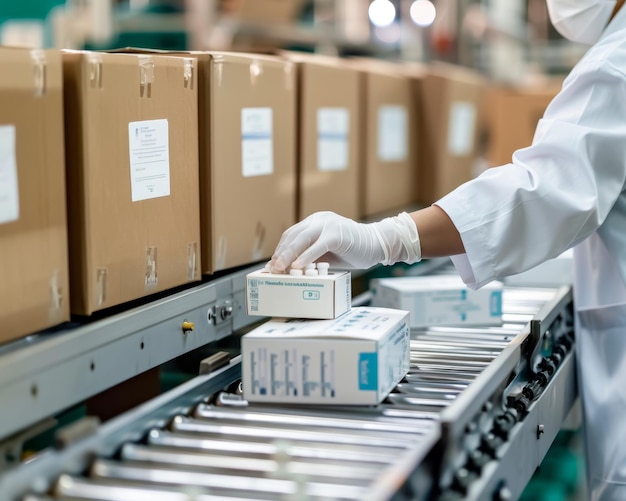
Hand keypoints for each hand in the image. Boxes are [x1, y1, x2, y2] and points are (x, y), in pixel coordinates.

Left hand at [269, 211, 421, 271]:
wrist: (377, 244)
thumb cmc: (353, 250)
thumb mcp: (327, 252)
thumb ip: (312, 256)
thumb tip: (292, 269)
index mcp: (316, 221)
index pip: (292, 234)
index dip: (281, 249)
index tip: (273, 263)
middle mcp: (319, 219)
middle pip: (293, 235)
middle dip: (281, 253)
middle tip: (272, 268)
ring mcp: (328, 225)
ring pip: (302, 239)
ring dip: (289, 255)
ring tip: (281, 268)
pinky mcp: (336, 234)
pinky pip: (317, 246)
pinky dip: (306, 257)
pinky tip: (298, 267)